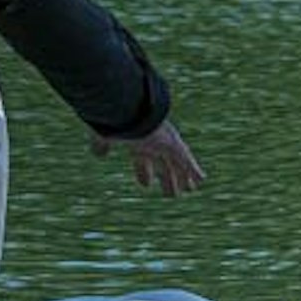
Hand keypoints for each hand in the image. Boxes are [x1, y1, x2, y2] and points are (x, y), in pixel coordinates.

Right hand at [91, 119, 205, 195]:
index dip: (144, 173)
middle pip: (162, 164)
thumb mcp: (105, 135)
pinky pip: (186, 159)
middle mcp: (152, 143)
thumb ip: (102, 144)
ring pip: (176, 164)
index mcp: (137, 142)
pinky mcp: (172, 143)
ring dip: (182, 178)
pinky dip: (194, 170)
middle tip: (171, 194)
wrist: (127, 107)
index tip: (145, 184)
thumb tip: (97, 153)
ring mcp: (164, 143)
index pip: (142, 160)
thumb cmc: (114, 119)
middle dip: (166, 178)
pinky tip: (202, 180)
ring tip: (189, 191)